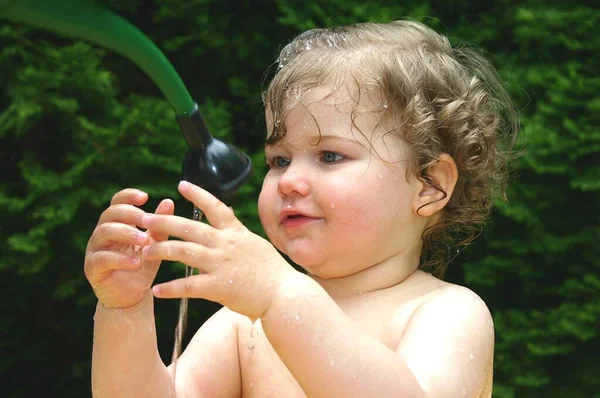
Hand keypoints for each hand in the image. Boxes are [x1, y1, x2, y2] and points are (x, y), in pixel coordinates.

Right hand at [84, 188, 173, 308]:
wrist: (132, 296)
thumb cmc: (142, 266)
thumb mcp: (154, 244)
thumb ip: (159, 226)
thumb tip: (168, 202)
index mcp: (117, 224)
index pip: (117, 203)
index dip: (128, 196)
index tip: (145, 197)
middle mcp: (102, 233)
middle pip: (110, 214)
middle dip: (130, 214)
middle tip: (147, 220)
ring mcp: (95, 249)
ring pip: (103, 232)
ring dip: (125, 233)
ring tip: (144, 240)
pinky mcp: (92, 268)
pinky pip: (102, 258)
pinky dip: (120, 259)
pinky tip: (136, 261)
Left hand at [140, 181, 295, 319]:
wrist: (284, 294)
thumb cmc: (272, 272)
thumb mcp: (255, 245)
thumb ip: (237, 234)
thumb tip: (228, 217)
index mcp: (235, 233)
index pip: (215, 207)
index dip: (198, 194)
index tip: (181, 185)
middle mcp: (226, 244)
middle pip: (189, 228)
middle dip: (165, 222)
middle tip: (145, 219)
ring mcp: (221, 264)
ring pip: (183, 252)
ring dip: (161, 250)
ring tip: (144, 252)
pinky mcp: (218, 287)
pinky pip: (188, 286)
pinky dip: (170, 288)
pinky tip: (157, 290)